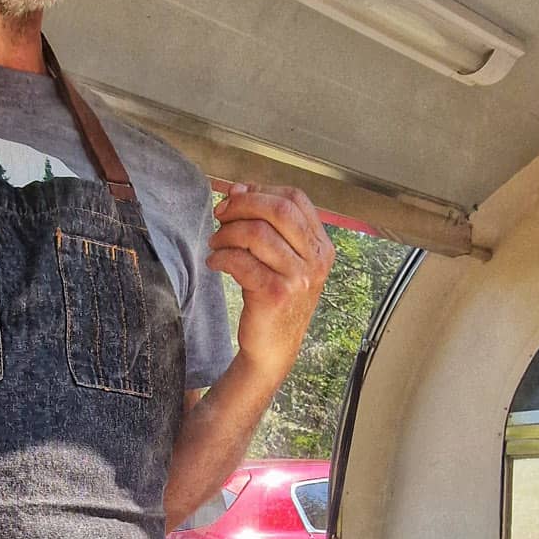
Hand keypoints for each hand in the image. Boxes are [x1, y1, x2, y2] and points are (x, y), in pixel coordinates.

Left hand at [207, 184, 334, 381]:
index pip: (294, 198)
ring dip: (227, 233)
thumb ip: (265, 224)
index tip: (236, 198)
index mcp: (321, 246)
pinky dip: (222, 257)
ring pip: (257, 233)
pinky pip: (242, 260)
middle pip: (278, 209)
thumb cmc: (274, 299)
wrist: (273, 348)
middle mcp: (316, 260)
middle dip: (242, 205)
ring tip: (216, 244)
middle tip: (220, 215)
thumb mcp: (280, 259)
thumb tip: (238, 189)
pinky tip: (216, 263)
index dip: (261, 191)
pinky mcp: (276, 294)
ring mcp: (299, 278)